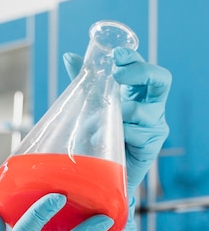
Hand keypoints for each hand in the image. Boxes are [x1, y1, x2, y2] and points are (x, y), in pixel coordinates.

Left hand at [63, 48, 170, 230]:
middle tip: (117, 74)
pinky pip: (135, 132)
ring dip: (115, 114)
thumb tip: (69, 55)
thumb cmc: (98, 139)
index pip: (144, 68)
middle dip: (139, 72)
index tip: (117, 53)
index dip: (135, 58)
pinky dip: (116, 134)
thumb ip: (84, 83)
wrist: (102, 176)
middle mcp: (152, 106)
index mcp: (139, 94)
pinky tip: (104, 141)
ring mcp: (155, 125)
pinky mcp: (152, 144)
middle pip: (160, 79)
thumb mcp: (90, 108)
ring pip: (139, 110)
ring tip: (95, 126)